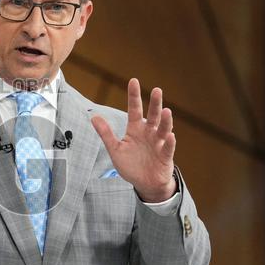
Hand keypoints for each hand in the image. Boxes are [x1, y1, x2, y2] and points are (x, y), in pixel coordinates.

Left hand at [91, 78, 175, 202]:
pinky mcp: (166, 156)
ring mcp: (159, 143)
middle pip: (153, 115)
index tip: (133, 81)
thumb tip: (94, 117)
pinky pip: (168, 148)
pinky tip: (171, 136)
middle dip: (155, 103)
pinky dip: (170, 142)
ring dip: (165, 121)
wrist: (145, 183)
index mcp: (135, 129)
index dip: (133, 96)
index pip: (134, 110)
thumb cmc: (131, 165)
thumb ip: (106, 134)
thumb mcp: (115, 149)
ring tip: (166, 111)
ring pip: (163, 129)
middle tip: (156, 90)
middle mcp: (149, 133)